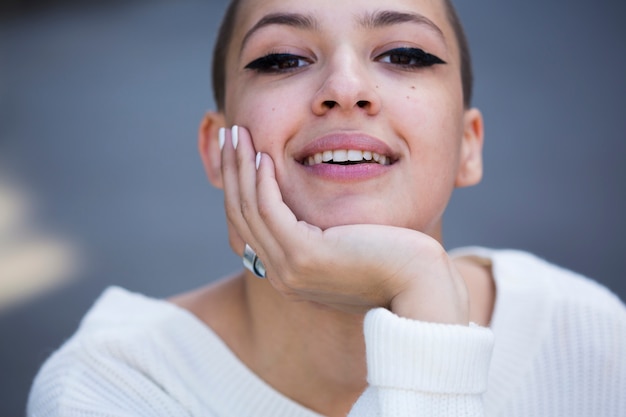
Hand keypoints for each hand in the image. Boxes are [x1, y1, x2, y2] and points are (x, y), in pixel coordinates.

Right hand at [221, 125, 468, 324]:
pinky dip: (262, 180)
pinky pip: (269, 209)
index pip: (251, 225)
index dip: (240, 185)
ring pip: (248, 208)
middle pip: (241, 214)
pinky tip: (264, 154)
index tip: (241, 152)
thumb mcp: (349, 247)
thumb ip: (324, 236)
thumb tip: (316, 217)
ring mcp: (288, 269)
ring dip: (239, 166)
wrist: (420, 285)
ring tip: (237, 133)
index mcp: (288, 272)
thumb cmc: (395, 260)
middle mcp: (280, 274)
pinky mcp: (303, 256)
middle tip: (229, 134)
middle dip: (232, 169)